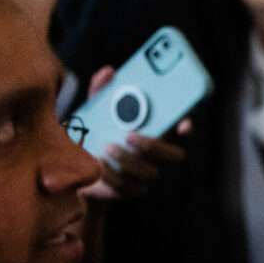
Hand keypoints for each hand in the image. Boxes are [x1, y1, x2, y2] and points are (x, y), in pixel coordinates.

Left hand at [79, 65, 191, 201]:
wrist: (76, 169)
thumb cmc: (94, 133)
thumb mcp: (95, 110)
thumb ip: (101, 91)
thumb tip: (108, 72)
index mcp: (156, 132)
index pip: (182, 129)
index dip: (187, 126)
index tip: (183, 122)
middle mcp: (157, 155)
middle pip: (174, 155)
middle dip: (154, 145)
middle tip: (130, 135)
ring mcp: (145, 175)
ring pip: (150, 172)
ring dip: (128, 160)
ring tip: (107, 148)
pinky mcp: (130, 190)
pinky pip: (128, 187)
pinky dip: (112, 174)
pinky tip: (99, 164)